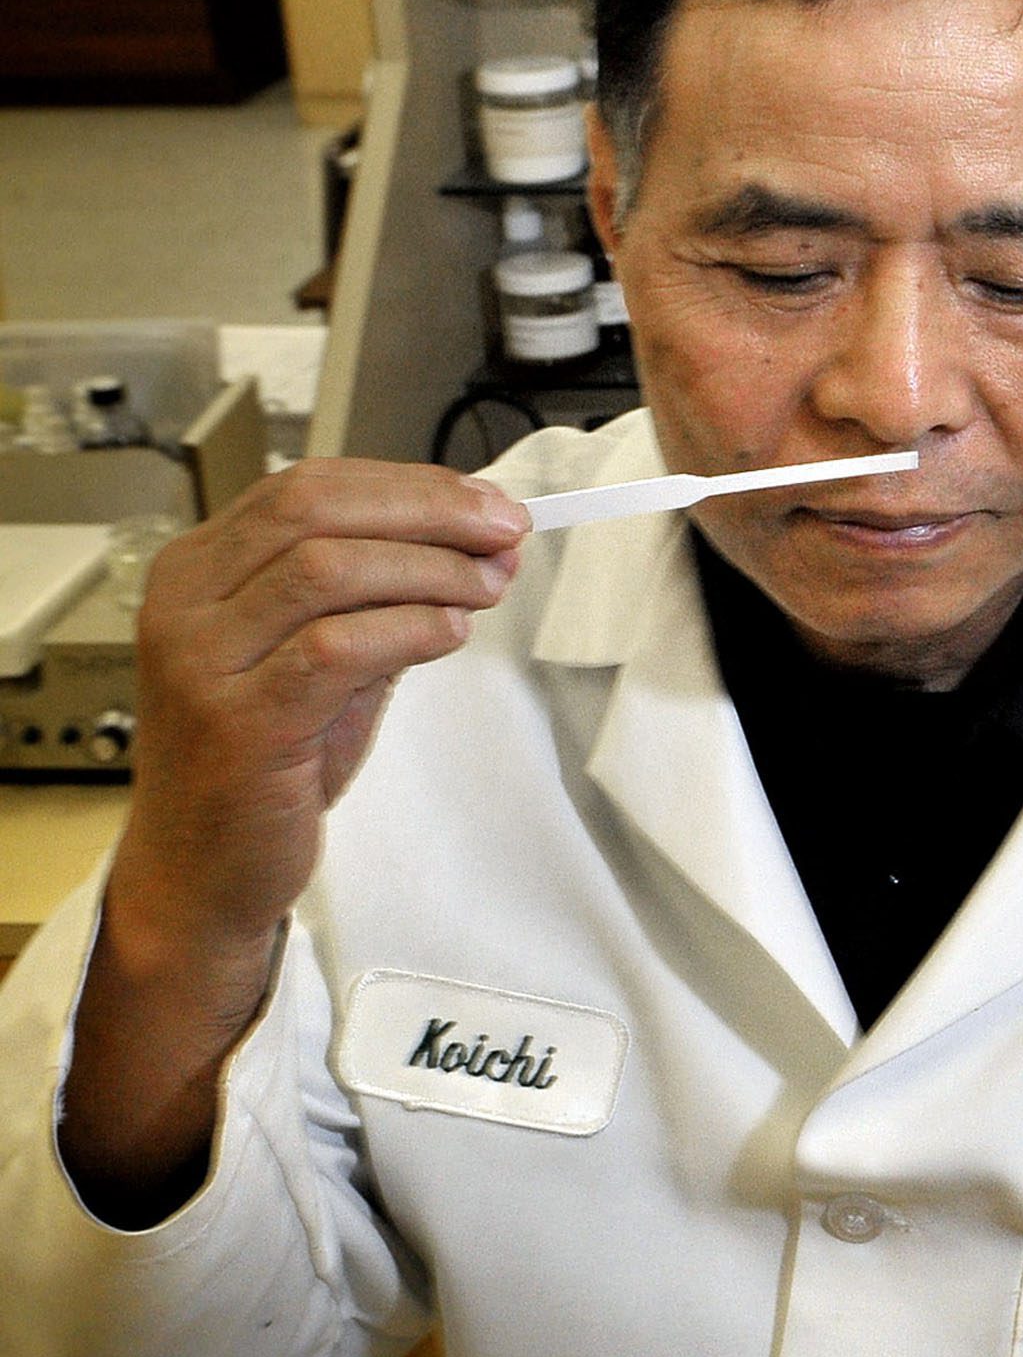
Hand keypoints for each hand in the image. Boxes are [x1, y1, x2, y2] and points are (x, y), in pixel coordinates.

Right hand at [63, 460, 526, 1205]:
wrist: (204, 870)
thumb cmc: (264, 762)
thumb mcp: (322, 658)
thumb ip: (384, 597)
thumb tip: (478, 543)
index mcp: (197, 571)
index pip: (306, 486)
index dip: (409, 486)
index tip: (486, 502)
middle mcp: (185, 606)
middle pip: (315, 511)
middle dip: (427, 512)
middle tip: (503, 532)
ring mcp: (202, 664)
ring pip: (327, 570)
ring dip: (429, 569)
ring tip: (487, 586)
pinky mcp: (238, 724)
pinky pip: (337, 648)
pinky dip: (408, 629)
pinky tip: (450, 634)